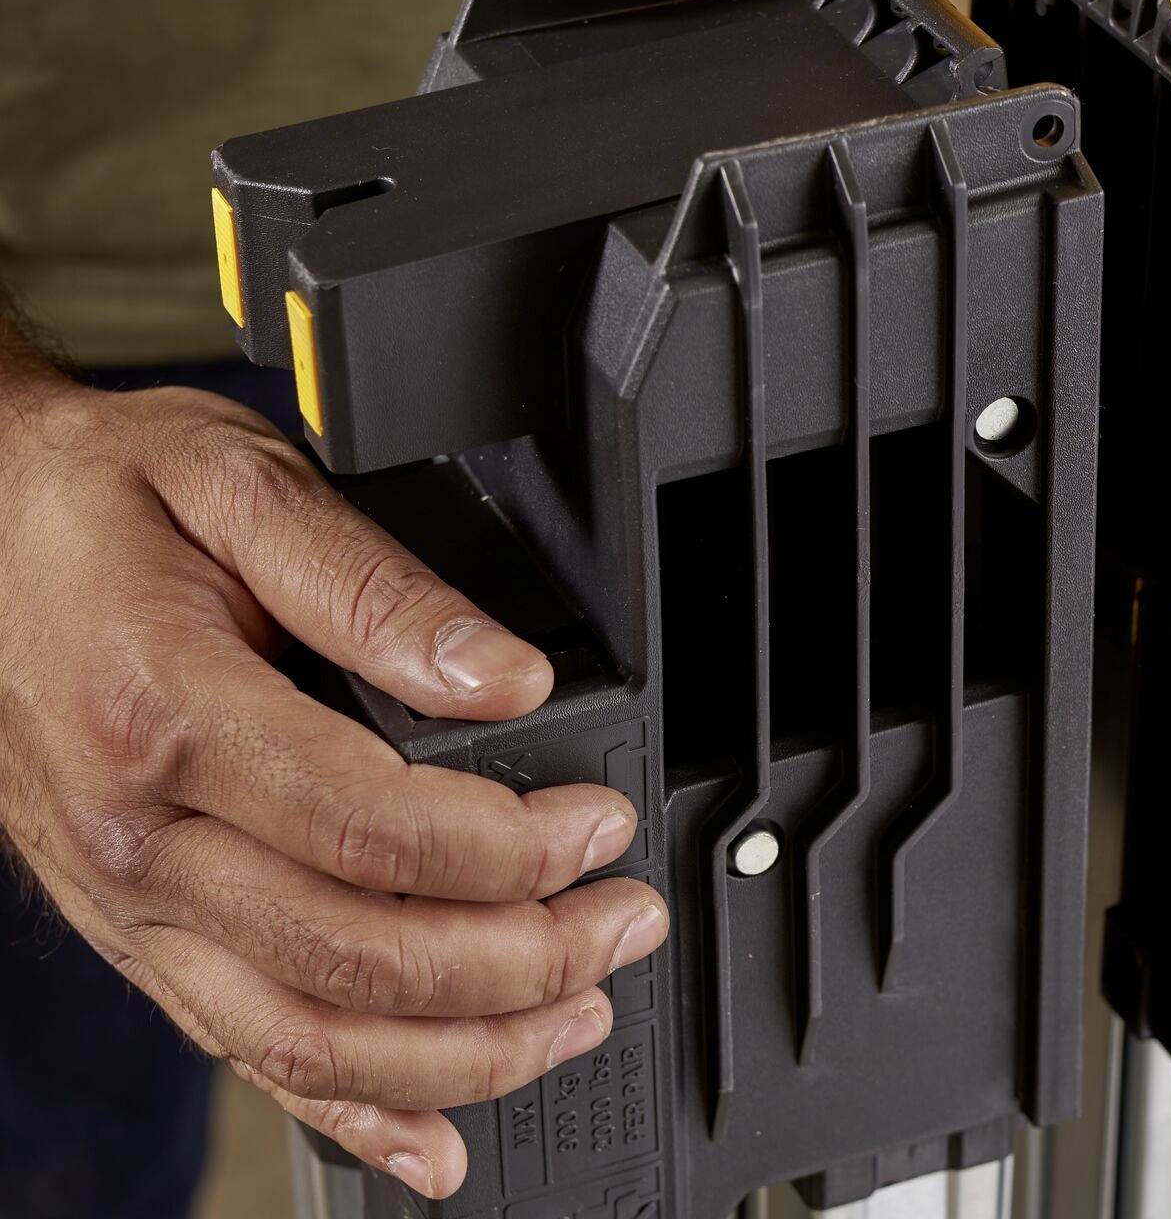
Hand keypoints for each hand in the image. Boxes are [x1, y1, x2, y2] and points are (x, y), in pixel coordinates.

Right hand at [0, 368, 668, 1201]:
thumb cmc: (99, 496)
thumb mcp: (240, 482)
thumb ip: (377, 587)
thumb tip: (504, 676)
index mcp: (169, 716)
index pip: (374, 828)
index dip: (510, 847)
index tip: (599, 828)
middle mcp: (138, 835)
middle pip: (354, 952)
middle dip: (518, 962)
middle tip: (622, 925)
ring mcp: (127, 901)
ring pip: (305, 1033)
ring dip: (458, 1051)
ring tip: (574, 1018)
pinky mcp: (132, 929)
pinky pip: (240, 1048)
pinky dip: (346, 1109)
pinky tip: (430, 1136)